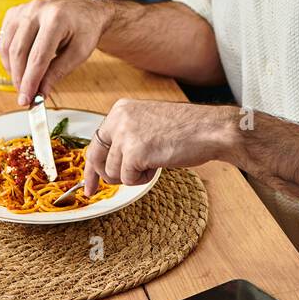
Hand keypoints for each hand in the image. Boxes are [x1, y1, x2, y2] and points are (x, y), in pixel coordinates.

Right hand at [0, 0, 110, 104]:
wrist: (85, 11)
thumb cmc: (85, 30)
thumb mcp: (79, 53)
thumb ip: (58, 72)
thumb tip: (40, 92)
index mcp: (56, 19)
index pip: (38, 56)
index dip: (30, 81)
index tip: (26, 99)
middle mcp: (37, 10)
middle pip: (19, 51)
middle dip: (19, 78)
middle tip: (25, 96)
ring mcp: (24, 9)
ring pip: (7, 46)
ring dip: (12, 69)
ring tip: (23, 82)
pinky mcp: (15, 12)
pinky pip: (4, 38)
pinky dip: (8, 56)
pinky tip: (18, 66)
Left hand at [84, 99, 230, 190]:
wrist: (210, 129)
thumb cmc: (186, 129)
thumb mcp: (148, 124)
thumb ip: (127, 136)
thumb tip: (108, 162)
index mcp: (121, 109)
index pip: (95, 141)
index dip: (90, 166)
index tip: (88, 183)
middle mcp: (119, 119)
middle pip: (96, 158)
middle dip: (101, 177)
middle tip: (100, 190)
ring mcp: (126, 135)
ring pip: (113, 172)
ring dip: (132, 176)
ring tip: (153, 163)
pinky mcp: (135, 152)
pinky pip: (128, 179)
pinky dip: (142, 179)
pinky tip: (158, 165)